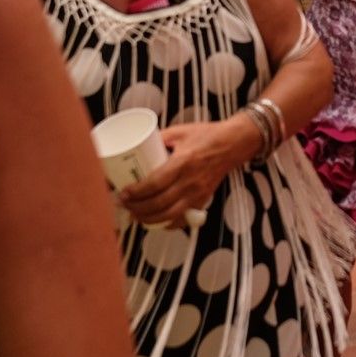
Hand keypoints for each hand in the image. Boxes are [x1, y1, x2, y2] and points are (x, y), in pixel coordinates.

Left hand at [117, 120, 253, 228]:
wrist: (232, 145)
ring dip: (148, 219)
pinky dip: (168, 224)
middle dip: (137, 208)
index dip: (136, 192)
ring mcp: (197, 194)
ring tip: (135, 215)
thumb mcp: (179, 132)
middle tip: (124, 204)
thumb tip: (136, 147)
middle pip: (159, 204)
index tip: (123, 193)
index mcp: (182, 163)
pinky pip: (183, 219)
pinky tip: (156, 222)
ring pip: (169, 216)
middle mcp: (190, 182)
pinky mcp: (202, 200)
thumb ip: (159, 139)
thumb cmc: (206, 135)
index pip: (155, 184)